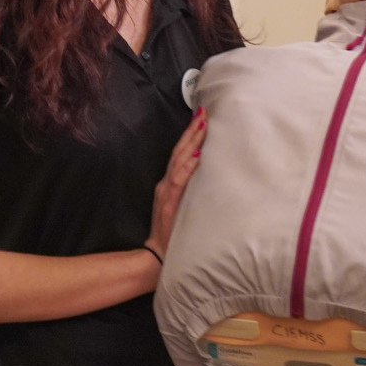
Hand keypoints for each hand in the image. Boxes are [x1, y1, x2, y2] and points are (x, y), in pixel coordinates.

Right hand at [147, 108, 207, 258]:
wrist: (159, 254)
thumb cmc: (173, 231)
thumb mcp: (182, 205)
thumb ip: (191, 188)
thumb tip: (206, 171)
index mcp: (169, 182)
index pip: (181, 153)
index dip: (190, 135)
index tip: (202, 117)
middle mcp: (166, 183)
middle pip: (179, 151)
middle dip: (192, 131)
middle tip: (204, 112)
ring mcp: (167, 192)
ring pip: (179, 161)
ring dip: (191, 142)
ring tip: (202, 125)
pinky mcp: (170, 203)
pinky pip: (179, 181)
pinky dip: (187, 167)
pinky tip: (196, 155)